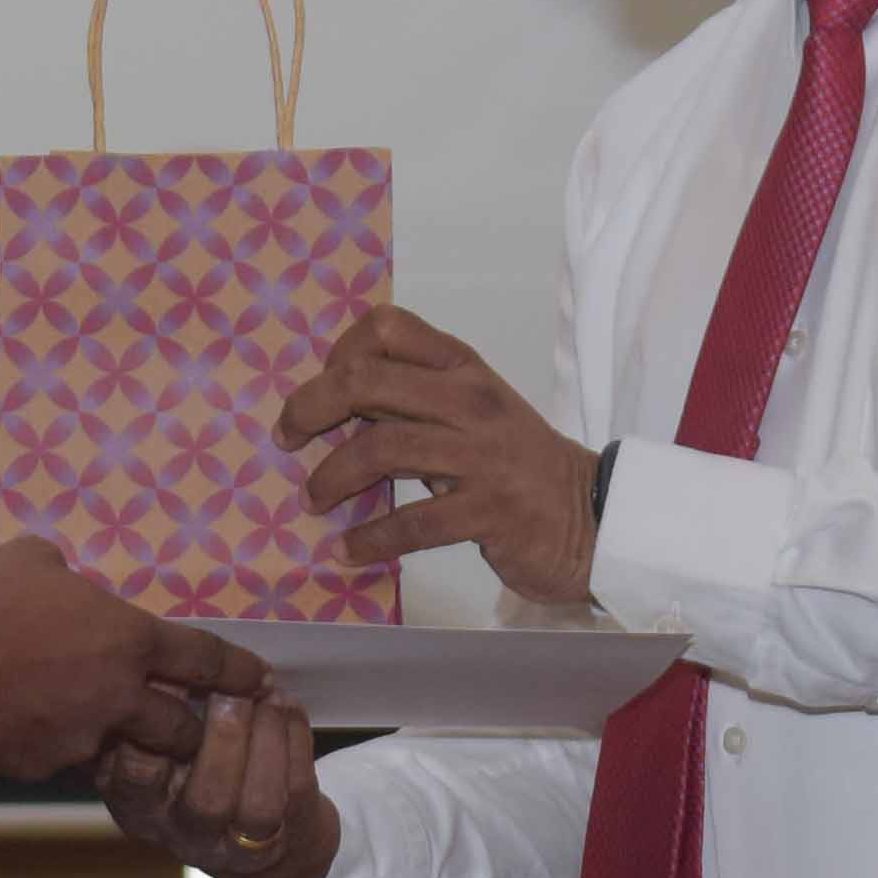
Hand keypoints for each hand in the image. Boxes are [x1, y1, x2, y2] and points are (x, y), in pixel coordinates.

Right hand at [0, 536, 266, 782]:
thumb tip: (74, 578)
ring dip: (119, 735)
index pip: (204, 661)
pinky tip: (31, 719)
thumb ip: (73, 578)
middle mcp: (116, 696)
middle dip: (191, 728)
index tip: (259, 680)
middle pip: (182, 729)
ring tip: (96, 717)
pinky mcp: (40, 765)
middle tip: (190, 720)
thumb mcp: (37, 559)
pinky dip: (58, 741)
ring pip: (121, 747)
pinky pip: (64, 756)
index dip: (237, 672)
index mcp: (128, 640)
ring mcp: (79, 737)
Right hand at [99, 689, 336, 877]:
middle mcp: (185, 834)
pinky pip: (297, 790)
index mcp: (139, 807)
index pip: (136, 776)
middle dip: (225, 738)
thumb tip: (167, 655)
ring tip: (268, 695)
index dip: (156, 725)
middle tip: (232, 689)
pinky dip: (295, 741)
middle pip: (206, 800)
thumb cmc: (195, 775)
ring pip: (259, 804)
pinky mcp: (289, 838)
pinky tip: (288, 707)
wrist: (259, 839)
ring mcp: (241, 845)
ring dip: (267, 740)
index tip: (174, 675)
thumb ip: (156, 715)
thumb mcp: (157, 753)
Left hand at [279, 305, 599, 604]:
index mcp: (463, 368)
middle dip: (309, 408)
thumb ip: (417, 400)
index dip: (340, 352)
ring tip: (312, 501)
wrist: (592, 517)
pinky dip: (369, 539)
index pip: (388, 327)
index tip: (321, 391)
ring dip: (330, 478)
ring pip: (381, 449)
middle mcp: (469, 401)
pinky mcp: (489, 511)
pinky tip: (347, 550)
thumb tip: (335, 405)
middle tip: (286, 440)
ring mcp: (482, 455)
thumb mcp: (473, 412)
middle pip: (367, 381)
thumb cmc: (518, 465)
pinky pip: (412, 523)